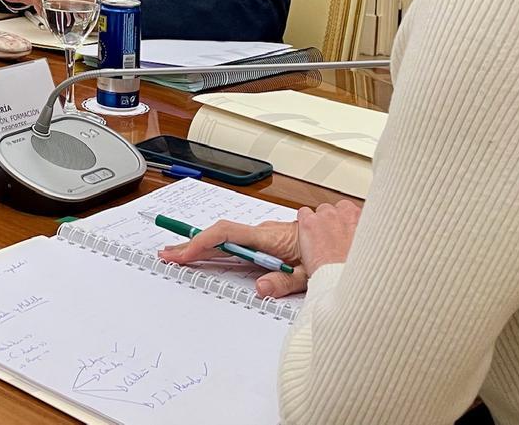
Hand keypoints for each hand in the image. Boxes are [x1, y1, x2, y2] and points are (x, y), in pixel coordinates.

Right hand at [158, 200, 361, 298]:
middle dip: (193, 245)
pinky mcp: (272, 235)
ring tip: (183, 253)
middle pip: (222, 236)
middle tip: (168, 254)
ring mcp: (267, 232)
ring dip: (206, 245)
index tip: (181, 253)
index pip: (227, 235)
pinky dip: (221, 244)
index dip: (200, 243)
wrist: (349, 239)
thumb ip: (284, 282)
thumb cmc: (334, 256)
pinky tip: (209, 250)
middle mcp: (266, 231)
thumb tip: (259, 287)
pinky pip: (242, 239)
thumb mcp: (310, 275)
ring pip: (231, 238)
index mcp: (271, 238)